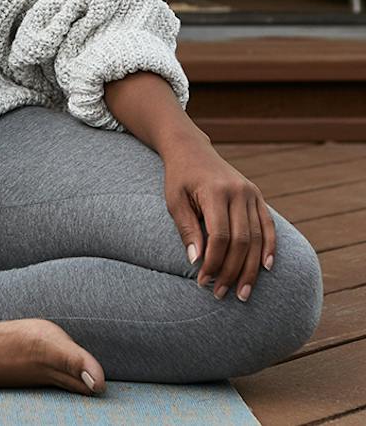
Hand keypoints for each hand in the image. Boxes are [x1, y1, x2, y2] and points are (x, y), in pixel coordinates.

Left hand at [161, 136, 275, 302]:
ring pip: (257, 238)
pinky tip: (265, 268)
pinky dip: (269, 248)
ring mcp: (251, 193)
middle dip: (232, 271)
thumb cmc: (179, 177)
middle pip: (242, 241)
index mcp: (215, 191)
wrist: (191, 149)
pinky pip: (268, 226)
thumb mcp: (174, 200)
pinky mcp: (257, 195)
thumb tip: (196, 261)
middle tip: (221, 293)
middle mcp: (238, 191)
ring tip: (242, 293)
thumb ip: (186, 229)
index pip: (220, 236)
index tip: (203, 281)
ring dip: (251, 268)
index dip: (213, 262)